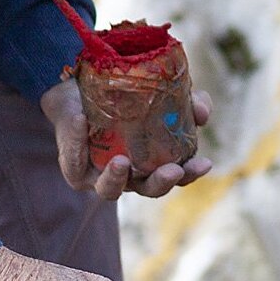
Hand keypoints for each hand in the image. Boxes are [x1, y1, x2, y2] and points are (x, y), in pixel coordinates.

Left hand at [40, 79, 212, 200]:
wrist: (74, 90)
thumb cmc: (119, 95)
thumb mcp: (155, 90)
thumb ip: (185, 99)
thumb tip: (203, 112)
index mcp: (152, 162)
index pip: (176, 176)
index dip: (191, 174)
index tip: (205, 163)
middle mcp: (130, 175)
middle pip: (148, 190)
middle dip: (162, 183)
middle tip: (173, 171)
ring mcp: (101, 177)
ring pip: (110, 190)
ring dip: (117, 179)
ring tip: (121, 162)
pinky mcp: (75, 172)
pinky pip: (76, 164)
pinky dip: (77, 144)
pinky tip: (80, 121)